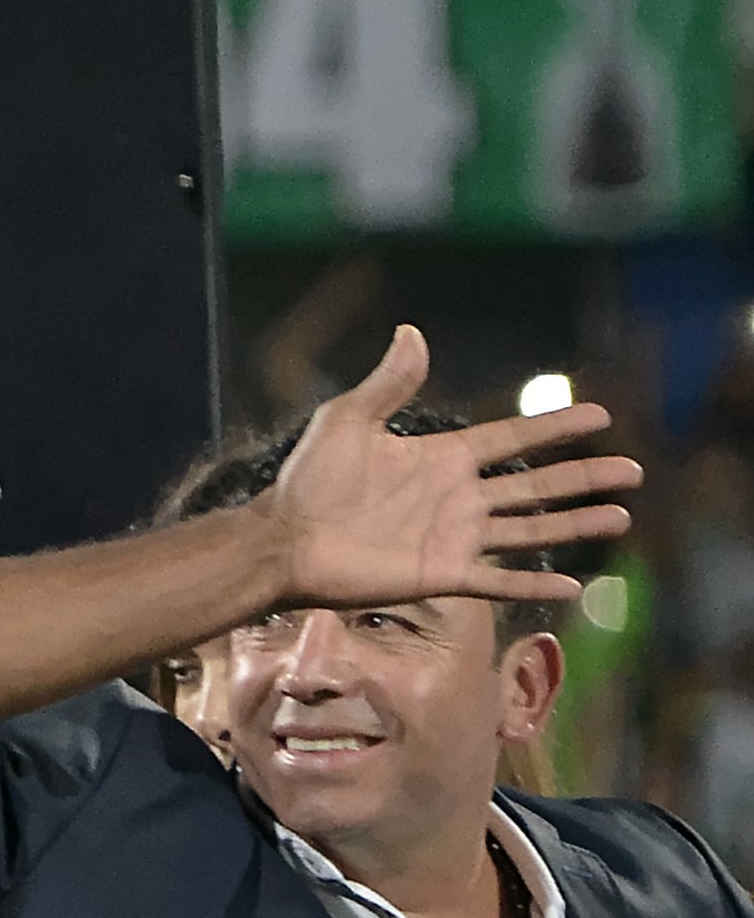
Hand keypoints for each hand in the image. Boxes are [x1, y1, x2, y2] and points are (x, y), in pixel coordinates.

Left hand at [266, 327, 639, 605]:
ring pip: (530, 530)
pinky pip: (499, 580)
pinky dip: (535, 585)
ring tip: (621, 517)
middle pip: (535, 484)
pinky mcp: (443, 574)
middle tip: (633, 470)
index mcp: (440, 456)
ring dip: (575, 524)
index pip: (511, 438)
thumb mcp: (347, 420)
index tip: (599, 414)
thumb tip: (412, 331)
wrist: (284, 539)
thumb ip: (387, 383)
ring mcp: (454, 537)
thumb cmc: (309, 480)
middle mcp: (457, 496)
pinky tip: (575, 586)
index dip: (554, 427)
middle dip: (583, 476)